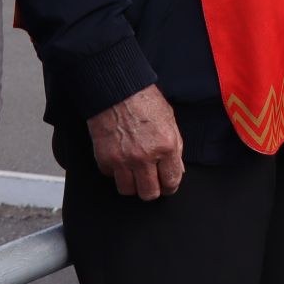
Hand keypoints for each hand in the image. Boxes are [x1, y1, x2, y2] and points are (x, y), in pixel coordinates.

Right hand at [86, 85, 183, 199]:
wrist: (116, 89)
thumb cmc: (144, 100)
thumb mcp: (169, 120)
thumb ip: (175, 147)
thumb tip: (178, 170)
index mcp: (166, 147)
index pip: (171, 182)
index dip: (170, 186)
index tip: (166, 184)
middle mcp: (145, 157)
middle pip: (149, 193)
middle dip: (152, 189)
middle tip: (150, 180)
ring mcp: (123, 160)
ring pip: (128, 191)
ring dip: (132, 184)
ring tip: (133, 172)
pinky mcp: (105, 158)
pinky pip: (111, 176)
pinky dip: (114, 171)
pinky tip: (119, 158)